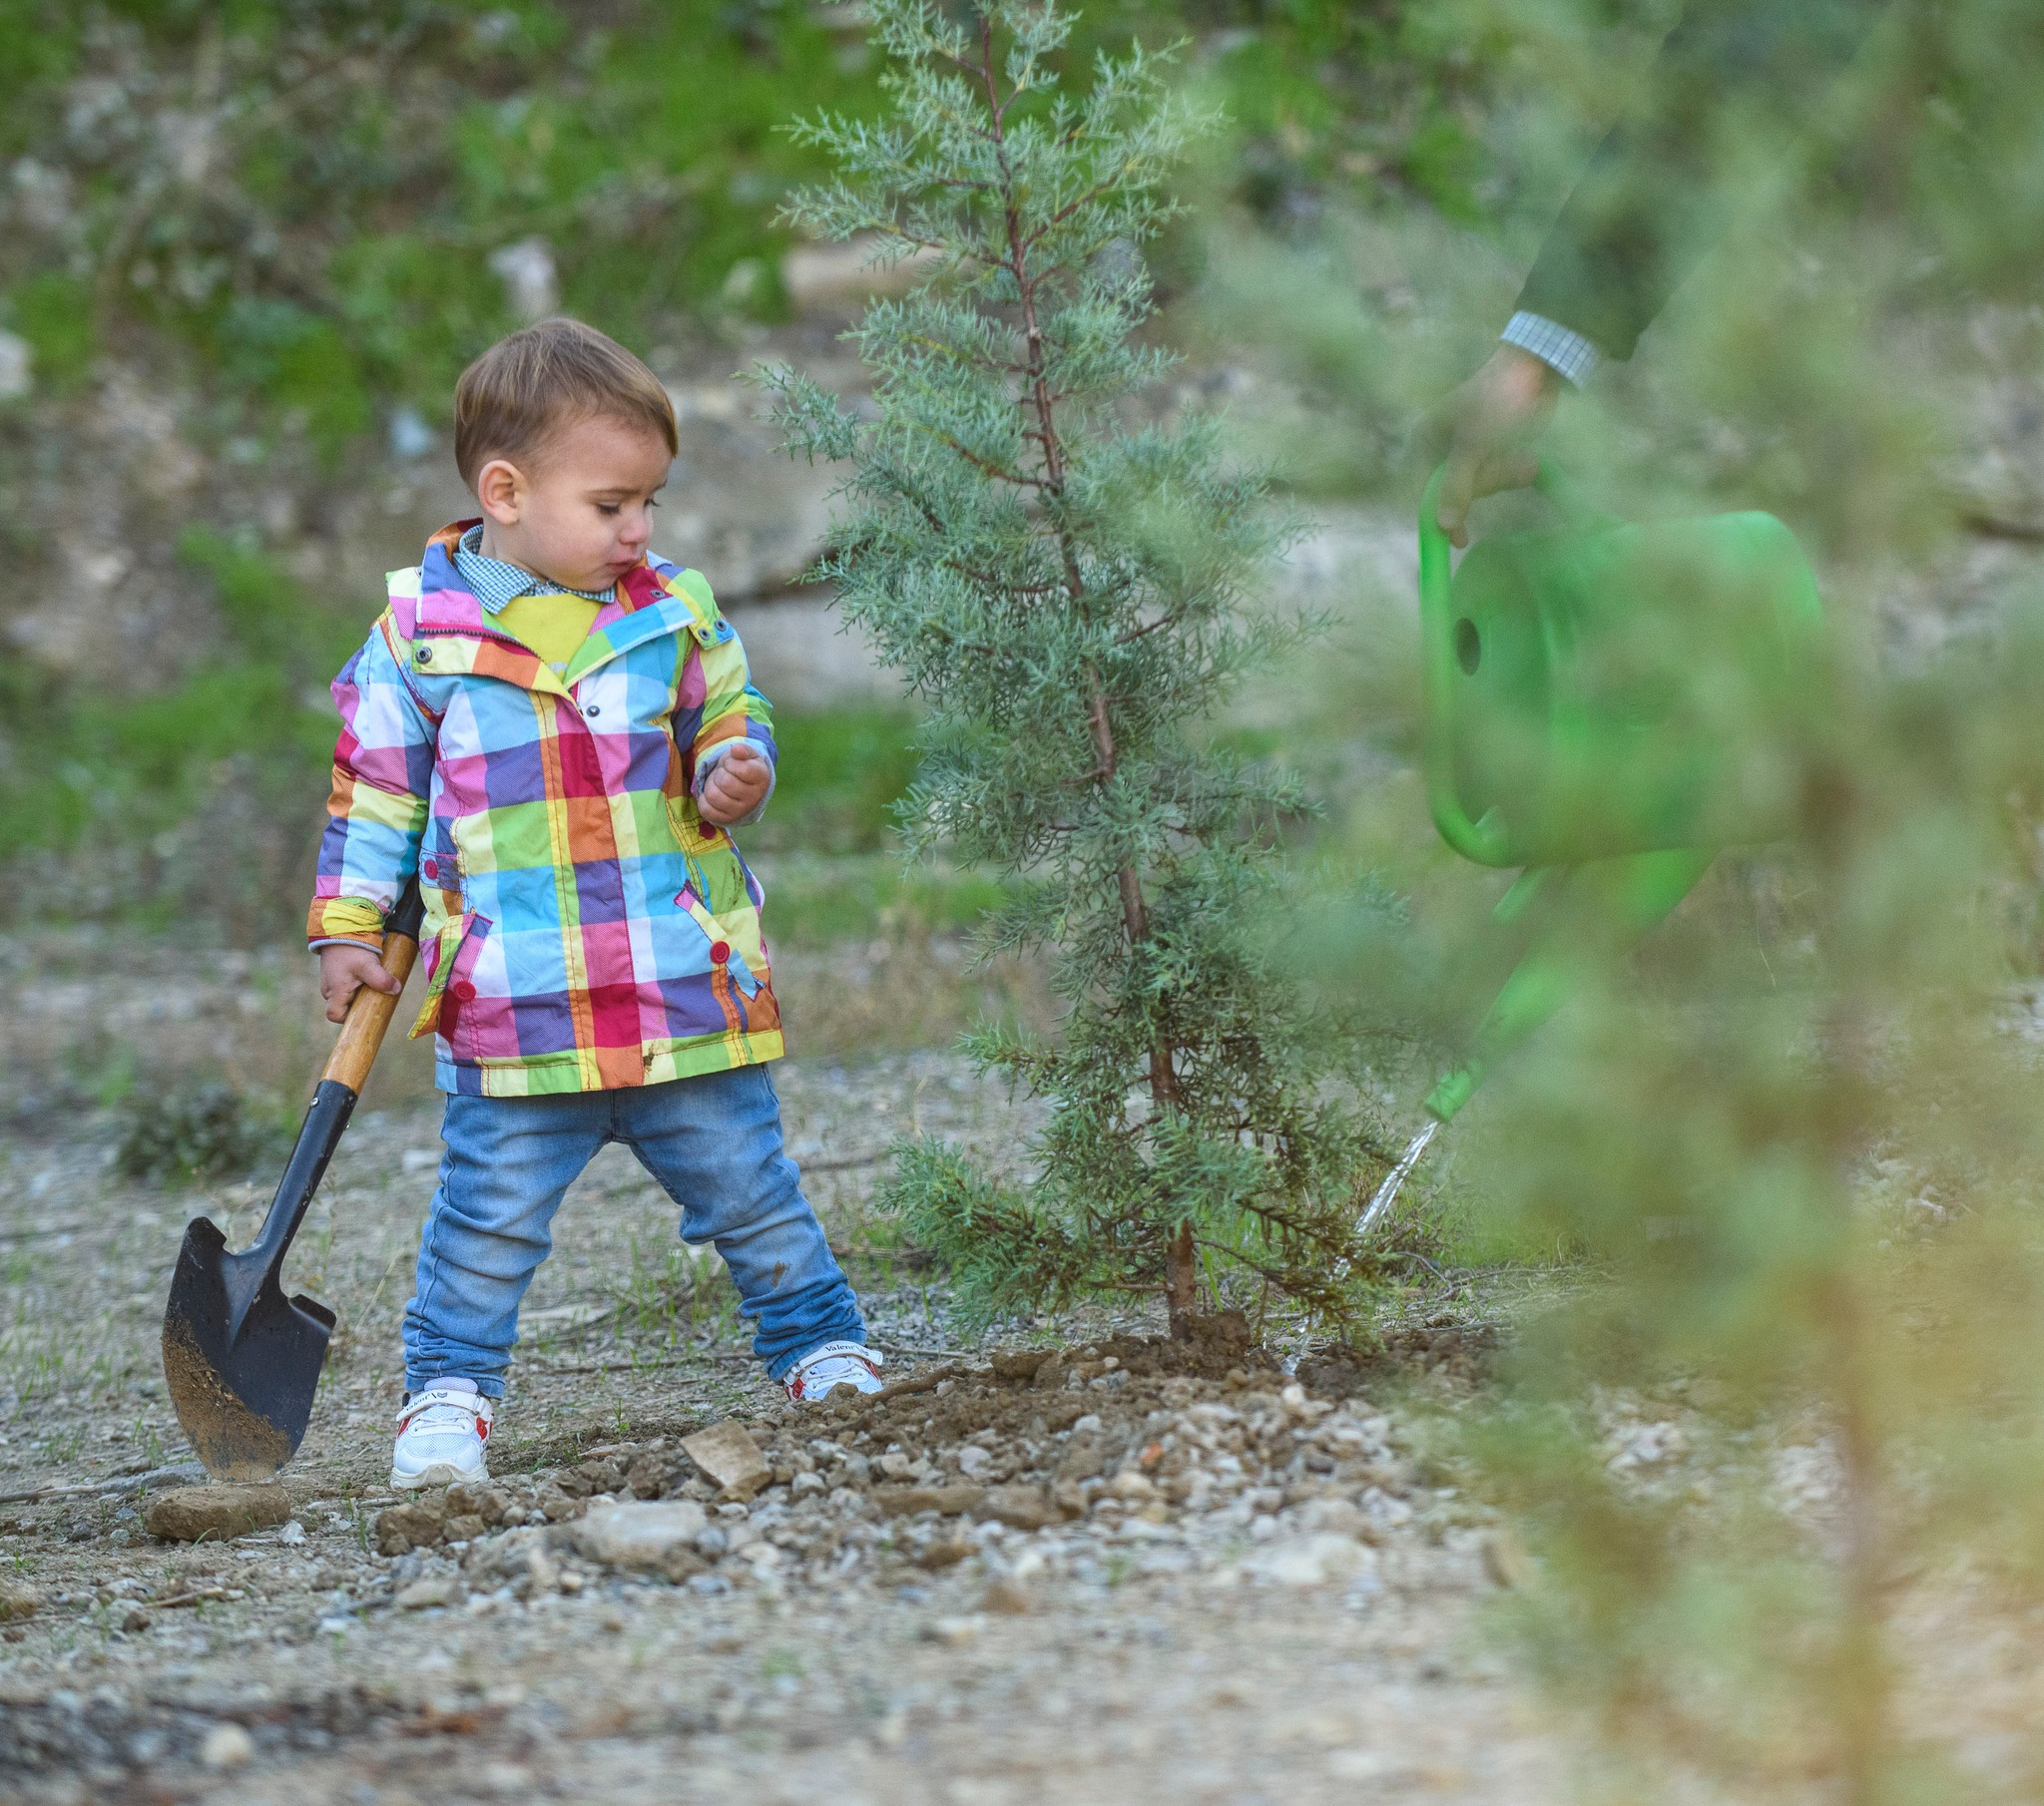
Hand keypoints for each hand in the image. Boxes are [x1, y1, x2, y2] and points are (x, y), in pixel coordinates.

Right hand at [319, 943, 401, 1024]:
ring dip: (360, 992)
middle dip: (359, 1003)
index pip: (335, 1015)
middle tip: (374, 994)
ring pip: (346, 994)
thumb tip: (396, 990)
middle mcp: (329, 988)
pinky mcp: (337, 972)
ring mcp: (332, 980)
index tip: (364, 1010)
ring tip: (373, 981)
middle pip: (343, 1006)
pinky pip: (347, 984)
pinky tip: (369, 974)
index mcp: (334, 991)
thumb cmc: (351, 948)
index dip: (348, 1018)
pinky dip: (358, 983)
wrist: (341, 927)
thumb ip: (382, 980)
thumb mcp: (368, 965)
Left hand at [698, 742, 770, 824]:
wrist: (747, 790)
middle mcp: (754, 798)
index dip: (730, 763)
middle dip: (719, 773)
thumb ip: (743, 750)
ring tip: (717, 784)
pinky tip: (712, 795)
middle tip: (723, 774)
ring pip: (713, 796)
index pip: (742, 769)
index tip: (731, 764)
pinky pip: (706, 810)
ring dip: (710, 785)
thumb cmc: (744, 768)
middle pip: (725, 782)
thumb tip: (736, 749)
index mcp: (762, 778)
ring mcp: (740, 811)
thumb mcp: (748, 755)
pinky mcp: (726, 820)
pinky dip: (704, 799)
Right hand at [1432, 344, 1563, 548]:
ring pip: (1480, 486)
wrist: (1537, 366)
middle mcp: (1442, 447)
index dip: (1440, 515)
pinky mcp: (1493, 452)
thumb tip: (1443, 526)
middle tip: (1504, 462)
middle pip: (1454, 491)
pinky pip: (1498, 477)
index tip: (1460, 541)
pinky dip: (1512, 470)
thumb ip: (1457, 486)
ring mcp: (1469, 450)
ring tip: (1518, 452)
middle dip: (1485, 482)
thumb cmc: (1497, 399)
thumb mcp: (1474, 444)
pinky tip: (1525, 454)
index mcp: (1425, 439)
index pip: (1424, 490)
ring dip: (1503, 475)